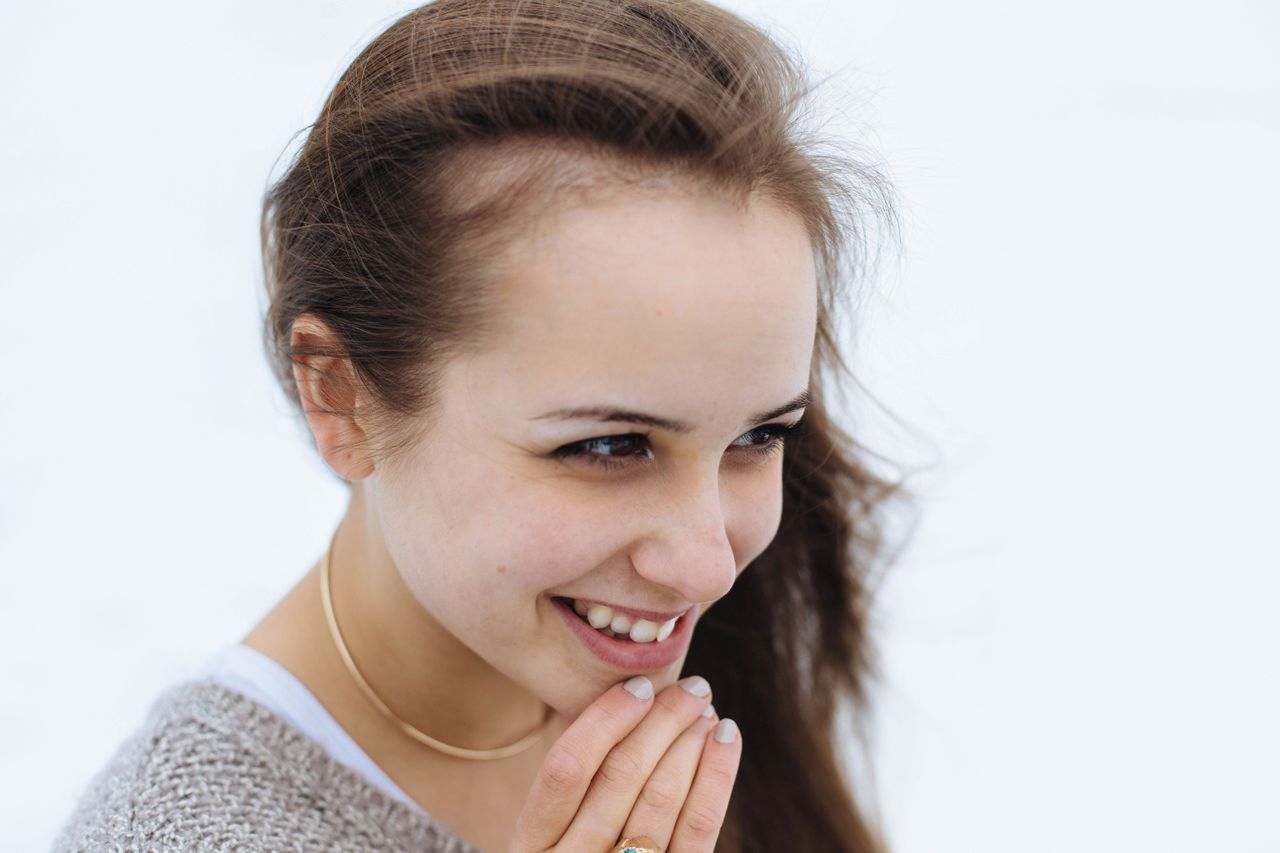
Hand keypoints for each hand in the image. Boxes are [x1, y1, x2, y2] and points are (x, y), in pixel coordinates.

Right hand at [509, 674, 741, 852]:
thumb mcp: (550, 837)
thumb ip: (576, 784)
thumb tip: (625, 703)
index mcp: (531, 845)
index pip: (566, 768)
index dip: (606, 719)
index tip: (641, 684)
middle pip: (621, 776)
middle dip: (662, 721)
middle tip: (692, 687)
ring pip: (661, 800)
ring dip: (690, 743)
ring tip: (707, 709)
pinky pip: (697, 831)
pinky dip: (716, 778)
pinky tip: (726, 740)